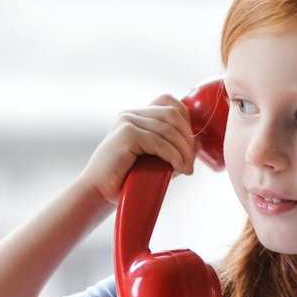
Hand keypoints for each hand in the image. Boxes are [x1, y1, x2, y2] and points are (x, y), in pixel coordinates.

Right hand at [79, 94, 196, 205]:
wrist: (98, 194)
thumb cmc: (124, 181)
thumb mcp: (154, 162)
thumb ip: (173, 151)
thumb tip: (199, 143)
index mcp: (135, 116)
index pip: (168, 103)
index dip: (185, 120)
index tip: (189, 145)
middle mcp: (130, 115)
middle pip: (172, 114)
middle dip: (187, 137)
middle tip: (190, 161)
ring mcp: (127, 122)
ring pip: (168, 128)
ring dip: (183, 150)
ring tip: (186, 168)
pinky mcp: (126, 134)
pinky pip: (159, 142)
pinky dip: (174, 156)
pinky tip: (179, 168)